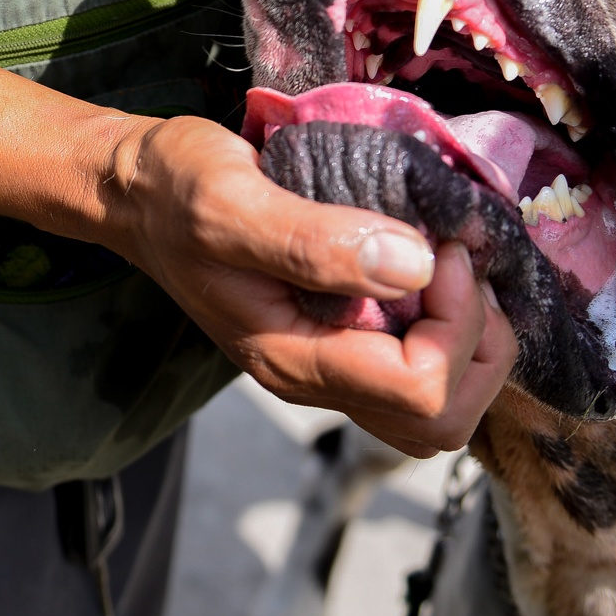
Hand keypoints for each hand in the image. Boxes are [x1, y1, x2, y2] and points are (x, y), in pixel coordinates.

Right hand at [103, 116, 515, 455]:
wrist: (136, 193)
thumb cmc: (176, 192)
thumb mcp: (232, 202)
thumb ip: (315, 242)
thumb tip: (414, 266)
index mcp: (294, 360)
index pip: (421, 389)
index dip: (456, 320)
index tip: (439, 245)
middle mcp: (316, 378)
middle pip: (443, 422)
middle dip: (479, 346)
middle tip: (459, 264)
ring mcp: (328, 364)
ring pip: (437, 409)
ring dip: (471, 344)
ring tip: (452, 269)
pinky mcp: (337, 338)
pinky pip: (417, 371)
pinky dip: (451, 332)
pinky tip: (434, 270)